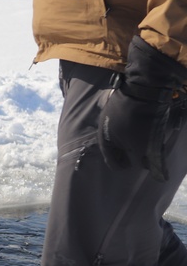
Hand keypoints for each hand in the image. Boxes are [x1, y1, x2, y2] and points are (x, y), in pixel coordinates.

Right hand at [98, 36, 186, 180]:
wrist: (145, 87)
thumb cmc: (140, 120)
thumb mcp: (146, 145)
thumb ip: (150, 162)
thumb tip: (161, 178)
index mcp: (104, 139)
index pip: (112, 160)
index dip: (122, 166)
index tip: (131, 167)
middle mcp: (105, 126)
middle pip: (117, 146)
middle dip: (129, 153)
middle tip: (141, 157)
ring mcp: (113, 112)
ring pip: (124, 132)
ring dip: (134, 139)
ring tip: (148, 142)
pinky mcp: (124, 102)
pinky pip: (130, 120)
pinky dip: (138, 127)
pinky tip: (149, 126)